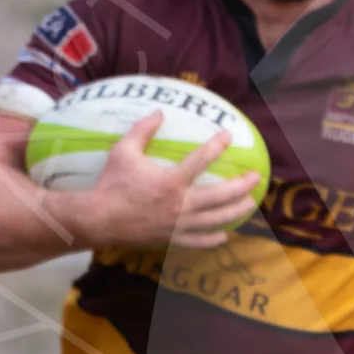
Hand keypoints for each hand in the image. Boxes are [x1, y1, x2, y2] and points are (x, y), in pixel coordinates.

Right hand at [67, 114, 258, 248]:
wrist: (99, 220)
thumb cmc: (111, 184)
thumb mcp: (123, 152)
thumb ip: (142, 130)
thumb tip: (159, 111)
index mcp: (171, 181)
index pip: (201, 160)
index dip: (217, 145)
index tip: (229, 135)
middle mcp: (181, 204)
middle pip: (221, 195)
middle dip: (241, 185)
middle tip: (255, 177)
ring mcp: (179, 224)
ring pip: (216, 219)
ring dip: (236, 210)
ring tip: (250, 203)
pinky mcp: (172, 239)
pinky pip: (199, 241)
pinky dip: (214, 239)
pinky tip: (225, 235)